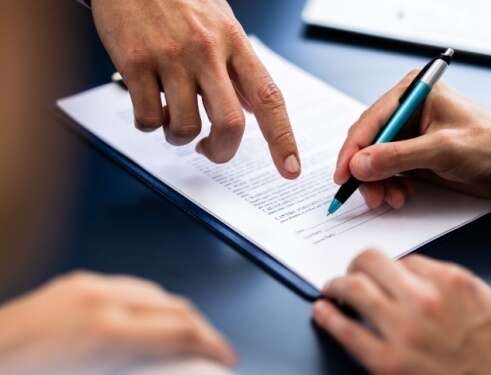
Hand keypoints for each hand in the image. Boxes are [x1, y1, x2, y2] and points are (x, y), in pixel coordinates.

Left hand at [0, 272, 235, 374]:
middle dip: (203, 329)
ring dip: (178, 314)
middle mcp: (101, 300)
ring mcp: (88, 285)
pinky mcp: (76, 281)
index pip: (181, 331)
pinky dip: (150, 303)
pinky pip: (129, 286)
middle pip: (176, 306)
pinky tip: (150, 319)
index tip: (226, 357)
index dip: (212, 345)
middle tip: (214, 349)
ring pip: (155, 291)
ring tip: (186, 337)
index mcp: (106, 334)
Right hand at [92, 0, 300, 177]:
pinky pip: (148, 119)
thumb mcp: (221, 25)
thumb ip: (238, 68)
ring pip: (185, 128)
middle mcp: (207, 51)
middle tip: (210, 151)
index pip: (269, 98)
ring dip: (179, 138)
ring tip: (173, 120)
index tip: (291, 168)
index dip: (283, 139)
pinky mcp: (135, 63)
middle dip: (222, 151)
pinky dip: (150, 125)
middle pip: (230, 124)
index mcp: (235, 43)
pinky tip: (151, 106)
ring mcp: (170, 58)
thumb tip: (253, 108)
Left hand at [313, 250, 490, 374]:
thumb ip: (459, 287)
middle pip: (371, 263)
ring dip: (337, 285)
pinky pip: (345, 333)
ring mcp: (402, 332)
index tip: (385, 274)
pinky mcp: (387, 366)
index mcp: (452, 283)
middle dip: (358, 264)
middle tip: (352, 272)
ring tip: (332, 289)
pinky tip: (321, 311)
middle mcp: (423, 300)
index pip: (405, 259)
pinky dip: (327, 317)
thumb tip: (426, 276)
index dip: (392, 267)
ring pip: (352, 289)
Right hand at [334, 70, 490, 208]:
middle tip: (370, 195)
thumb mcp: (442, 149)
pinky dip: (388, 186)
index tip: (342, 175)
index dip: (353, 150)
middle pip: (368, 142)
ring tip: (390, 199)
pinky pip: (388, 171)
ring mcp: (408, 134)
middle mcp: (407, 110)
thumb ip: (398, 156)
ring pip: (375, 160)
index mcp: (413, 93)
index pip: (371, 121)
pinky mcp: (413, 154)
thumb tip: (358, 165)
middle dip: (366, 171)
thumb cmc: (490, 146)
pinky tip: (399, 197)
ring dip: (377, 183)